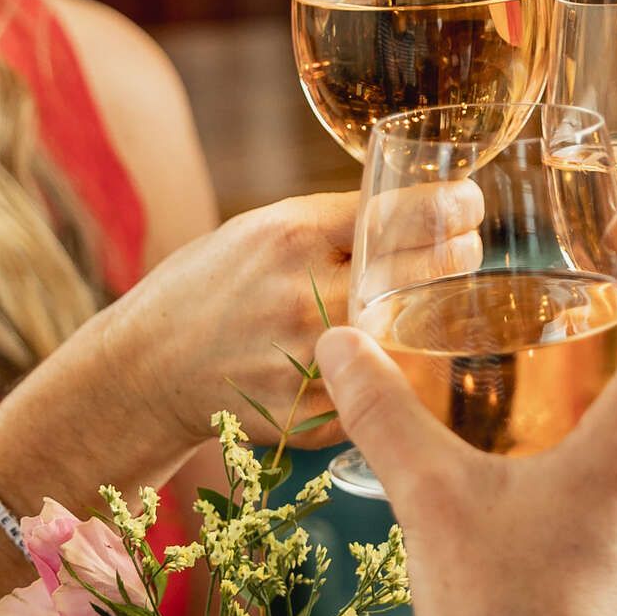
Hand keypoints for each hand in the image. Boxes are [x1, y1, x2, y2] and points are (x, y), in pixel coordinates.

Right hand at [97, 185, 480, 457]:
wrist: (147, 368)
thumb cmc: (211, 288)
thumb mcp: (259, 233)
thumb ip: (329, 225)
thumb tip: (416, 209)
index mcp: (290, 236)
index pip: (394, 214)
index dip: (447, 207)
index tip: (469, 203)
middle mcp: (303, 294)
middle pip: (414, 273)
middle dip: (457, 256)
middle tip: (470, 248)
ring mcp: (309, 358)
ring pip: (408, 336)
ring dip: (437, 318)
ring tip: (447, 301)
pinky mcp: (311, 412)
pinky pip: (380, 391)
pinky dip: (404, 374)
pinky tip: (412, 357)